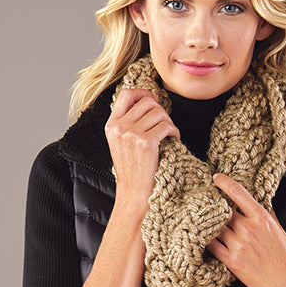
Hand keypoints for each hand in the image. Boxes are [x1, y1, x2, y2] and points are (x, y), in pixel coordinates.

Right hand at [105, 88, 179, 213]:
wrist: (133, 193)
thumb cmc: (132, 170)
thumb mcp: (121, 142)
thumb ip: (128, 123)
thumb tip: (147, 102)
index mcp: (111, 125)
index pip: (126, 93)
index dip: (144, 93)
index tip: (154, 102)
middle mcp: (118, 127)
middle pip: (147, 102)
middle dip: (161, 111)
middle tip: (164, 124)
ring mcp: (131, 134)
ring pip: (159, 112)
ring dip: (169, 122)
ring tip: (169, 134)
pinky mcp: (145, 143)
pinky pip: (166, 126)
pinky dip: (174, 131)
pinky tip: (173, 140)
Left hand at [206, 173, 285, 286]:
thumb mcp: (279, 229)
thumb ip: (266, 214)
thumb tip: (258, 202)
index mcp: (261, 217)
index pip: (238, 193)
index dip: (224, 182)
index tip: (216, 178)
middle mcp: (248, 228)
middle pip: (222, 210)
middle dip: (213, 206)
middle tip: (204, 200)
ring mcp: (238, 244)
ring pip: (214, 227)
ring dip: (206, 223)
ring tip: (199, 219)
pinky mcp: (231, 260)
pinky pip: (211, 246)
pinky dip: (204, 240)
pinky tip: (200, 237)